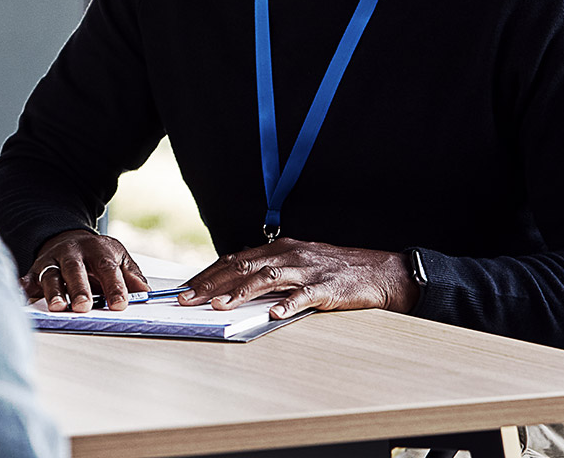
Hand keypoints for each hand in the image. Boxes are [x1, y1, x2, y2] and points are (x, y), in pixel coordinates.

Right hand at [22, 229, 149, 312]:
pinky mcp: (34, 271)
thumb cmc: (97, 255)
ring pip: (51, 275)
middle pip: (75, 269)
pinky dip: (23, 290)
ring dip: (54, 292)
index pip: (107, 267)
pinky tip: (22, 300)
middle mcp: (72, 253)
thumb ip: (132, 276)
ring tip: (58, 307)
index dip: (114, 285)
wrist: (69, 240)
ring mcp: (52, 261)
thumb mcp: (118, 259)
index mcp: (97, 249)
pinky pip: (27, 281)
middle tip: (84, 306)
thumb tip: (146, 294)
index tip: (120, 304)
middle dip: (80, 288)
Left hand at [178, 238, 417, 319]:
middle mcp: (289, 255)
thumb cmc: (334, 270)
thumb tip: (235, 280)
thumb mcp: (298, 263)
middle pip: (242, 267)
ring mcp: (307, 271)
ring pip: (267, 278)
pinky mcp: (326, 288)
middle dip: (211, 283)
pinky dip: (288, 304)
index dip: (208, 274)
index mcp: (279, 250)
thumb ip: (269, 270)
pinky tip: (273, 314)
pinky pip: (304, 296)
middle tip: (187, 299)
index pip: (235, 259)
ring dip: (240, 292)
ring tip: (218, 306)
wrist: (378, 271)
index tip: (185, 288)